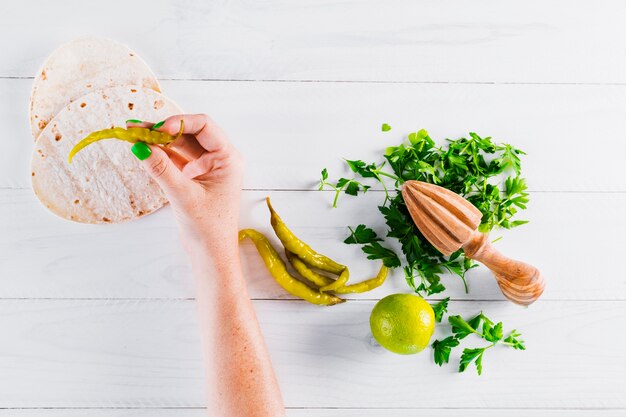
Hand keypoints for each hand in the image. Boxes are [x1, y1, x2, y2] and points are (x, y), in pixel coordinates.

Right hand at [128, 114, 243, 252]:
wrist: (211, 255)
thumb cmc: (208, 228)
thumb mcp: (184, 197)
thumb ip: (162, 170)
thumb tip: (140, 146)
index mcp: (228, 159)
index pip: (205, 126)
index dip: (179, 122)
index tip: (156, 128)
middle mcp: (219, 159)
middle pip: (189, 133)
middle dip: (162, 130)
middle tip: (134, 127)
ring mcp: (205, 167)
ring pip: (179, 145)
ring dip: (157, 140)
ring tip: (131, 132)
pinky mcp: (193, 177)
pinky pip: (175, 158)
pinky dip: (158, 153)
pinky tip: (141, 148)